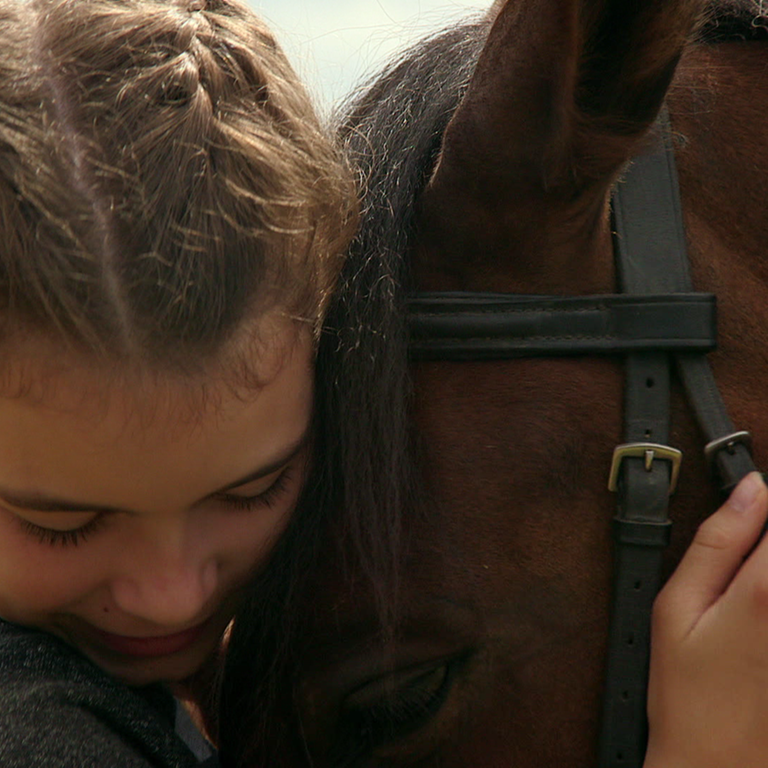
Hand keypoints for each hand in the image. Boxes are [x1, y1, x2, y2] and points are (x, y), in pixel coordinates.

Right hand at [644, 472, 767, 767]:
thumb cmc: (689, 692)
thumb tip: (749, 489)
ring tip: (747, 600)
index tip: (755, 509)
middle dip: (766, 547)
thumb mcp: (676, 608)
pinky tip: (756, 621)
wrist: (720, 766)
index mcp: (767, 590)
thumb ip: (716, 542)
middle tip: (744, 572)